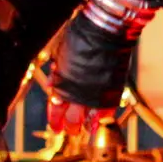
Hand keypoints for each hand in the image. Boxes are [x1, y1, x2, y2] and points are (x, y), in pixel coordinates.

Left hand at [46, 13, 136, 136]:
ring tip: (84, 129)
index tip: (56, 127)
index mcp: (62, 83)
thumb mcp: (61, 55)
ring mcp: (95, 94)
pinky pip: (106, 111)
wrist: (104, 30)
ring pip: (88, 119)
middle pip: (72, 118)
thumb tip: (51, 86)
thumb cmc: (80, 37)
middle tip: (70, 130)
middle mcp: (77, 93)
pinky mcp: (111, 91)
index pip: (56, 108)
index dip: (55, 119)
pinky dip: (102, 118)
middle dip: (70, 126)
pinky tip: (98, 123)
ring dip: (84, 126)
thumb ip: (57, 73)